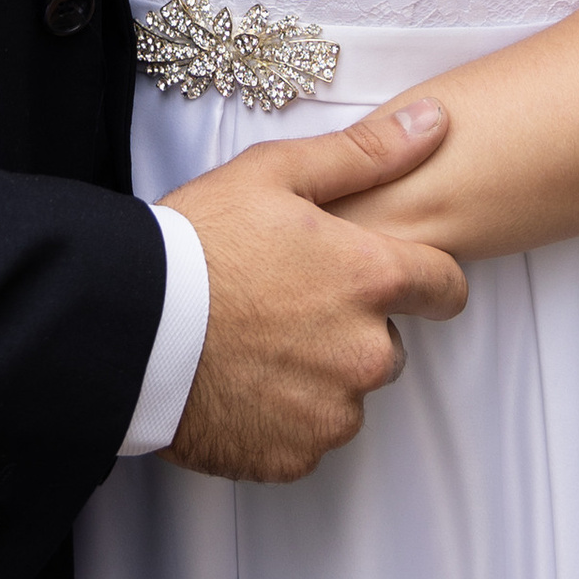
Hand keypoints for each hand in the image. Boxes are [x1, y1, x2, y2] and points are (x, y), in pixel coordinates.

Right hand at [161, 102, 468, 483]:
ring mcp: (331, 413)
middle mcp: (366, 355)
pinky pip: (308, 436)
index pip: (447, 289)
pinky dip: (284, 415)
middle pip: (391, 346)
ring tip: (258, 342)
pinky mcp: (293, 456)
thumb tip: (436, 122)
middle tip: (289, 303)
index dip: (421, 278)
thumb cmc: (201, 239)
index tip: (385, 276)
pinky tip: (243, 381)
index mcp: (372, 281)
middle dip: (353, 328)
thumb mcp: (278, 173)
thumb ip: (367, 152)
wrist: (131, 322)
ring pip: (348, 393)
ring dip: (319, 375)